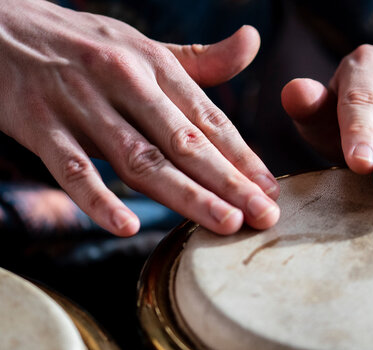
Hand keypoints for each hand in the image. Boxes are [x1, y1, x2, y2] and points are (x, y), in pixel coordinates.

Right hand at [0, 0, 279, 235]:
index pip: (209, 120)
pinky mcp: (40, 126)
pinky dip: (98, 198)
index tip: (271, 190)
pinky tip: (128, 225)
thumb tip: (252, 42)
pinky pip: (73, 169)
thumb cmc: (87, 45)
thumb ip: (201, 59)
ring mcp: (82, 105)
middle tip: (263, 216)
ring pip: (140, 159)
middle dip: (229, 182)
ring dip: (185, 195)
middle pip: (185, 143)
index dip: (243, 157)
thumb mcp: (145, 46)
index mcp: (156, 66)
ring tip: (224, 223)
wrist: (3, 26)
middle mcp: (126, 83)